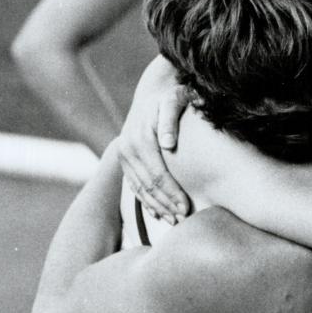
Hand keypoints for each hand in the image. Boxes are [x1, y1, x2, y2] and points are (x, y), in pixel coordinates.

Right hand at [118, 57, 190, 222]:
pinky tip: (159, 213)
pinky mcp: (126, 160)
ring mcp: (124, 155)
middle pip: (148, 185)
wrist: (153, 91)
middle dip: (166, 204)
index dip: (172, 193)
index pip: (157, 174)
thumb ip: (171, 120)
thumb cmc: (172, 97)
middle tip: (184, 219)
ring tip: (174, 221)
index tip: (187, 207)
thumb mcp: (174, 101)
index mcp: (140, 138)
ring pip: (140, 189)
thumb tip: (167, 143)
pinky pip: (134, 185)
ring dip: (157, 207)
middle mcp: (128, 148)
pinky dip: (146, 201)